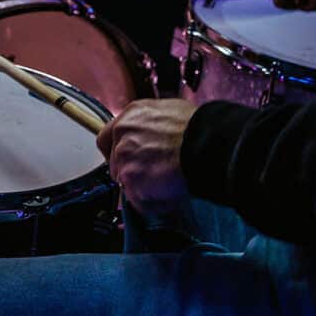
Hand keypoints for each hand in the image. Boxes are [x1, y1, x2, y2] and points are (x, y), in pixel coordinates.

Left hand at [95, 99, 193, 225]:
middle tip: (152, 177)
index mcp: (131, 115)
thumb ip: (152, 126)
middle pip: (115, 163)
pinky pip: (137, 200)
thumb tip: (155, 136)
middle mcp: (122, 134)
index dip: (118, 152)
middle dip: (131, 173)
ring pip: (125, 182)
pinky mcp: (130, 179)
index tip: (129, 161)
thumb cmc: (199, 129)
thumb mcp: (171, 113)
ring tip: (167, 186)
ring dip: (143, 189)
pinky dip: (152, 203)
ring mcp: (124, 157)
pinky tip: (168, 196)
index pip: (108, 138)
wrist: (207, 144)